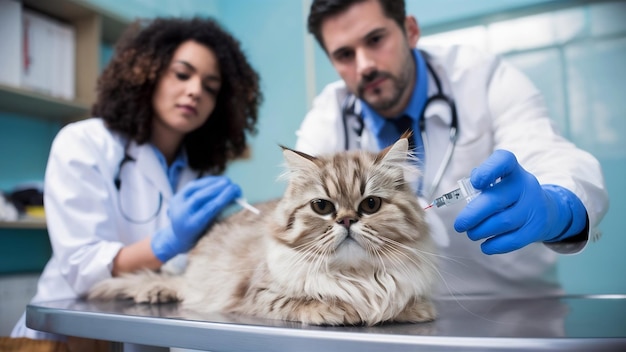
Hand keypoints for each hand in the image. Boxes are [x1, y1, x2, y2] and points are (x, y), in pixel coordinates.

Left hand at [151, 176, 241, 261]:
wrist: (178, 237)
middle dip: (219, 188)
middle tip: (233, 184)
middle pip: (201, 196)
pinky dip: (205, 182)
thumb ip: (220, 216)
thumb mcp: (210, 231)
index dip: (224, 197)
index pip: (210, 208)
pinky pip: (192, 185)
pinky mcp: (176, 197)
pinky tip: (216, 181)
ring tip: (227, 181)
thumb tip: (235, 199)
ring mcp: (176, 204)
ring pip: (195, 188)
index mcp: (191, 226)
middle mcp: (181, 213)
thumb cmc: (199, 236)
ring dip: (213, 182)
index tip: (236, 191)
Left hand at [454, 150, 585, 254]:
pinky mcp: (536, 229)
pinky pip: (513, 240)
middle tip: (459, 225)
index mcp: (513, 170)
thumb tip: (466, 190)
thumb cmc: (510, 193)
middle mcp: (526, 186)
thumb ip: (482, 181)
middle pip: (496, 200)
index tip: (475, 183)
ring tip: (471, 233)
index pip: (504, 161)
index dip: (488, 171)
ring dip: (481, 231)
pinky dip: (494, 245)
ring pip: (503, 222)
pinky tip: (485, 245)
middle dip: (472, 215)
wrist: (545, 209)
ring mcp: (533, 208)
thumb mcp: (500, 180)